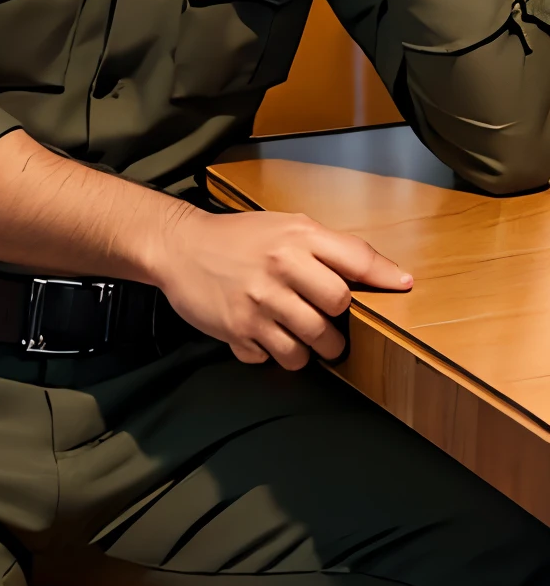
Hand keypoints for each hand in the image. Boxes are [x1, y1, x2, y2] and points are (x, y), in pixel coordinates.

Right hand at [153, 206, 411, 368]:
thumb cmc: (238, 238)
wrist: (179, 247)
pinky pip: (274, 359)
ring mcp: (260, 302)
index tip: (405, 287)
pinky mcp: (239, 331)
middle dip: (338, 322)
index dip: (385, 276)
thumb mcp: (284, 226)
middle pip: (338, 308)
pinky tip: (264, 335)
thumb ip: (328, 247)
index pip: (355, 259)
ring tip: (300, 335)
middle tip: (328, 322)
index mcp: (296, 238)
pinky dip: (273, 354)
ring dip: (311, 348)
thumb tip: (383, 272)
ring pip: (311, 345)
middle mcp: (280, 268)